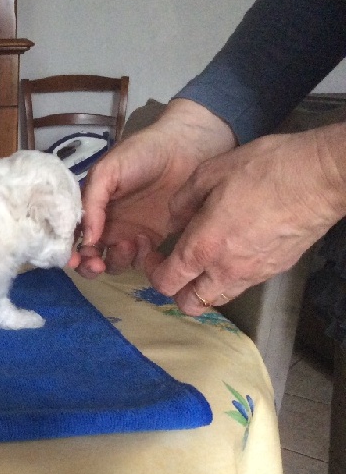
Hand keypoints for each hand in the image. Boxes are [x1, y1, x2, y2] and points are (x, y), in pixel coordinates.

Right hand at [77, 99, 236, 278]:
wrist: (186, 148)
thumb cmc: (142, 153)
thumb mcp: (107, 170)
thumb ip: (92, 201)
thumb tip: (87, 238)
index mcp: (92, 208)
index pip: (73, 237)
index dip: (69, 251)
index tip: (74, 258)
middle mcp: (107, 225)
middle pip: (90, 257)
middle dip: (89, 265)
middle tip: (97, 263)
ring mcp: (130, 234)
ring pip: (113, 262)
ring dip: (114, 260)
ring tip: (127, 243)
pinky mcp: (155, 240)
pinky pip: (140, 260)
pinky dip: (138, 257)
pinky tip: (145, 240)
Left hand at [146, 122, 345, 315]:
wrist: (319, 177)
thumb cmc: (264, 170)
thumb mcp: (209, 173)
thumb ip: (182, 201)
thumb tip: (172, 219)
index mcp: (202, 247)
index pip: (167, 283)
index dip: (154, 272)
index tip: (155, 254)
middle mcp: (226, 269)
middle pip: (191, 304)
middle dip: (178, 290)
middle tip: (178, 266)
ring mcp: (254, 273)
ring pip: (218, 298)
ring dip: (205, 287)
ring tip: (204, 260)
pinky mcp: (275, 269)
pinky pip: (244, 284)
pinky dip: (230, 276)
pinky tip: (232, 250)